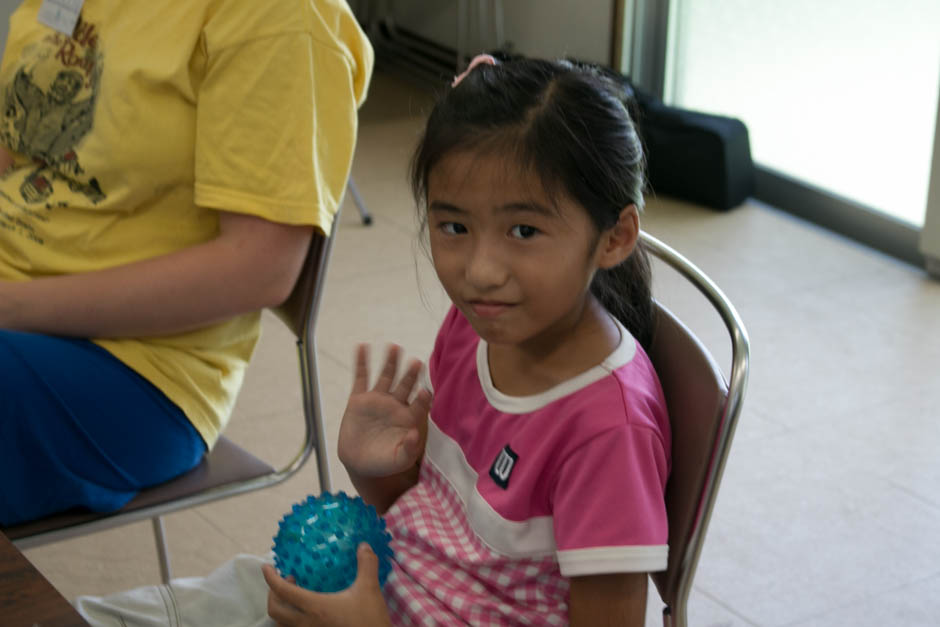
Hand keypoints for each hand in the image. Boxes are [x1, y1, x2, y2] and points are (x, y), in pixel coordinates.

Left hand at [262, 543, 392, 626]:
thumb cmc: (368, 620)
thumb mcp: (369, 590)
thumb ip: (366, 565)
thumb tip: (364, 545)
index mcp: (315, 607)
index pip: (282, 591)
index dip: (270, 578)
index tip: (267, 567)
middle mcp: (305, 624)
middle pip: (274, 610)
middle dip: (273, 593)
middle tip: (286, 581)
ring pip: (281, 624)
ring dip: (281, 609)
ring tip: (293, 598)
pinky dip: (289, 622)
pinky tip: (304, 614)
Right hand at [337, 344, 430, 477]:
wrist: (360, 464)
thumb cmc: (385, 463)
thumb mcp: (399, 460)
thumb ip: (409, 449)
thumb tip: (415, 435)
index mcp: (409, 418)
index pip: (419, 404)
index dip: (422, 398)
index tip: (424, 392)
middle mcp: (396, 405)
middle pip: (406, 384)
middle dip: (411, 373)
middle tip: (416, 362)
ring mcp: (378, 400)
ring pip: (387, 376)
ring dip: (391, 362)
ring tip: (394, 347)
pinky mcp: (359, 399)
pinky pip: (361, 377)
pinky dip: (362, 362)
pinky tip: (362, 347)